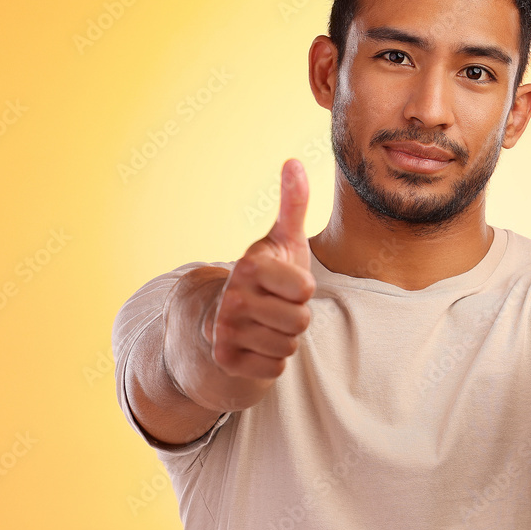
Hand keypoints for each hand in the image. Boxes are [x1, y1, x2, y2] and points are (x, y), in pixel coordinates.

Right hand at [203, 158, 315, 382]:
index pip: (306, 290)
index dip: (303, 290)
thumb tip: (294, 161)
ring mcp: (226, 329)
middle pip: (300, 321)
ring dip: (284, 339)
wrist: (224, 316)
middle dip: (296, 317)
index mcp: (250, 265)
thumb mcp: (282, 240)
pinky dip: (271, 360)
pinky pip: (274, 368)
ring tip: (267, 324)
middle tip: (277, 308)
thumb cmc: (267, 276)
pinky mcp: (226, 359)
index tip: (286, 283)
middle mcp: (233, 297)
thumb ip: (293, 203)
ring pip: (288, 346)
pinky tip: (256, 344)